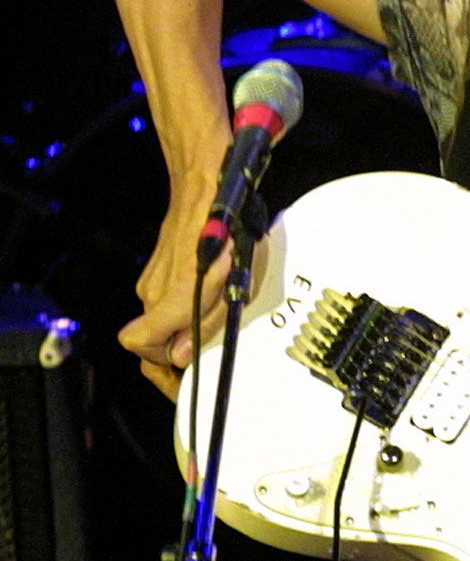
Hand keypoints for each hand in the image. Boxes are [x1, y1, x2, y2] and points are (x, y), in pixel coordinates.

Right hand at [120, 164, 231, 399]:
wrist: (205, 178)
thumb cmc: (229, 223)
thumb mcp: (238, 274)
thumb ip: (210, 316)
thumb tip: (181, 355)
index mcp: (172, 294)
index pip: (140, 344)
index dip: (161, 369)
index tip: (184, 382)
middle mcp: (153, 289)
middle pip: (152, 341)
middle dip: (178, 353)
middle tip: (208, 357)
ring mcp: (153, 277)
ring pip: (162, 320)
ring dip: (185, 327)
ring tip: (219, 316)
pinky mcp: (159, 267)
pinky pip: (167, 300)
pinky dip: (184, 307)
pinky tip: (211, 296)